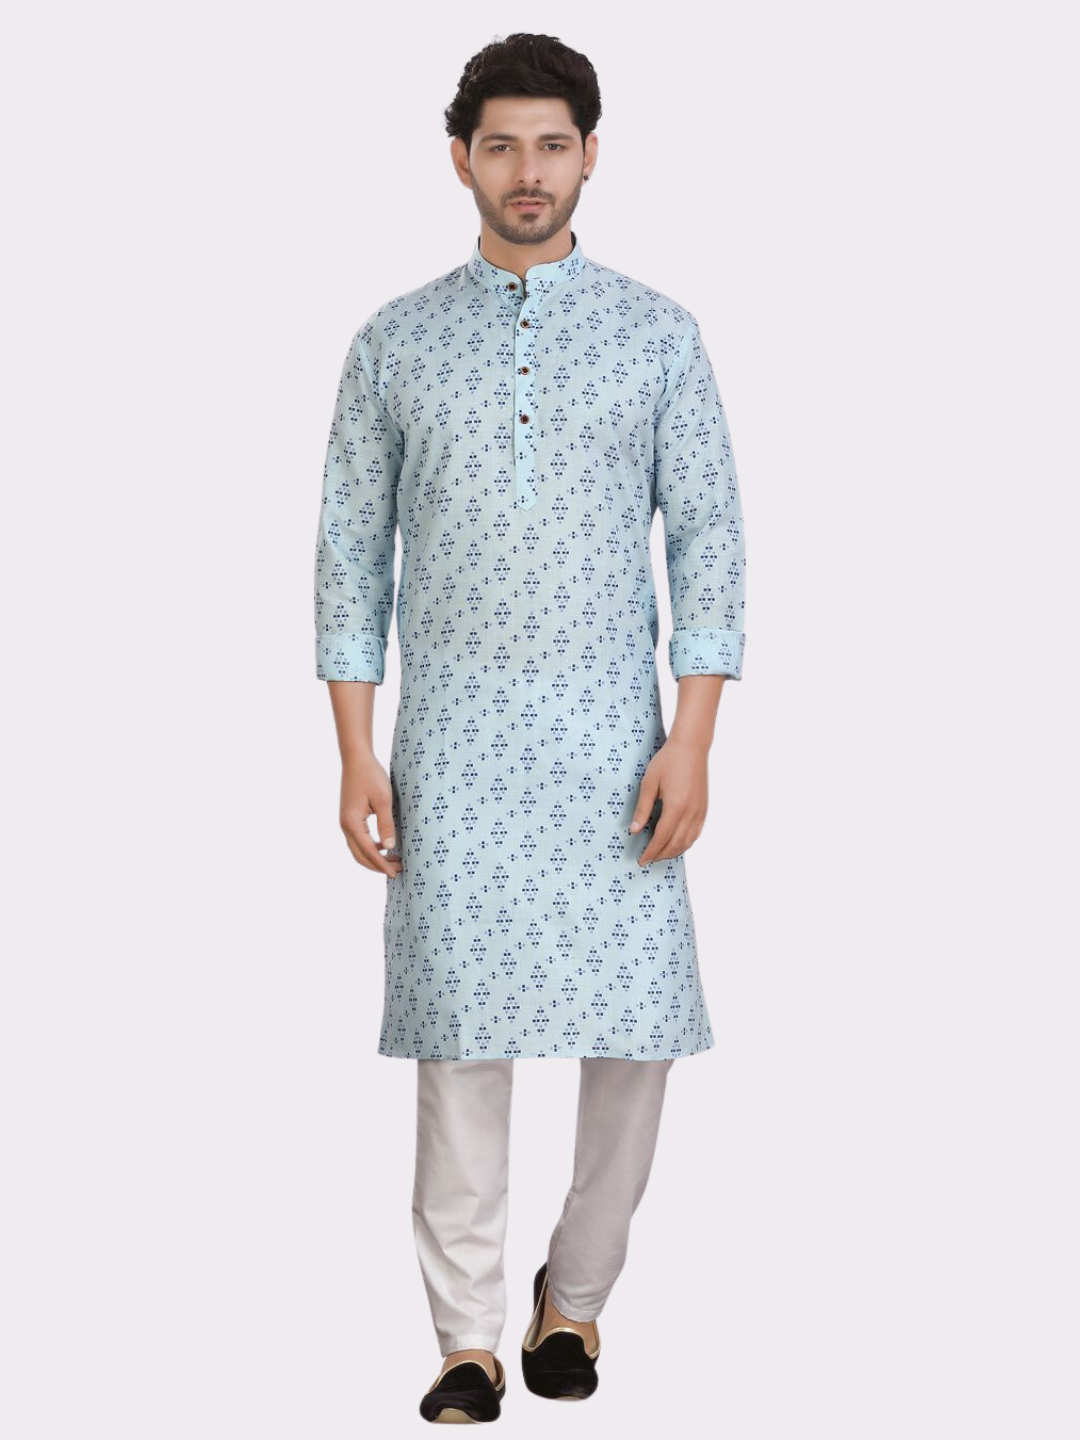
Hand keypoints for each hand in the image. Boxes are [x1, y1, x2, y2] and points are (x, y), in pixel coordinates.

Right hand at [340, 753, 402, 876]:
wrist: (356, 759)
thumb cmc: (371, 776)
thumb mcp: (383, 800)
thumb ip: (386, 824)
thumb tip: (390, 848)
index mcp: (352, 823)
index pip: (369, 851)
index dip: (382, 864)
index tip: (395, 873)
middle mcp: (345, 825)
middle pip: (360, 855)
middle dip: (378, 865)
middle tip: (397, 869)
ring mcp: (345, 822)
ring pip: (358, 849)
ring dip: (374, 857)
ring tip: (394, 860)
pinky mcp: (349, 817)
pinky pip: (358, 839)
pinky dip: (370, 847)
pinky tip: (384, 846)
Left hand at [629, 737, 708, 864]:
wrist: (691, 747)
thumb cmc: (667, 761)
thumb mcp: (649, 783)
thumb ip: (643, 808)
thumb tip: (634, 830)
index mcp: (676, 807)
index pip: (662, 838)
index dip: (651, 851)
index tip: (641, 860)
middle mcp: (691, 813)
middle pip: (675, 844)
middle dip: (661, 855)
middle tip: (648, 860)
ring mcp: (700, 812)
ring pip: (688, 842)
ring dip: (673, 852)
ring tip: (659, 854)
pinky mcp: (704, 809)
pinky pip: (695, 833)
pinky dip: (685, 843)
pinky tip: (675, 843)